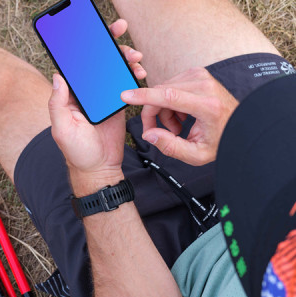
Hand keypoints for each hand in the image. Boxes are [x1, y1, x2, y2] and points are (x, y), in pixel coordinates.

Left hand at [48, 19, 145, 194]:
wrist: (99, 169)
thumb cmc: (77, 152)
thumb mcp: (63, 129)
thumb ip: (58, 104)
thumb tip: (58, 78)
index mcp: (70, 96)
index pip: (76, 65)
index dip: (83, 46)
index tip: (94, 33)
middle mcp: (86, 93)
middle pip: (96, 62)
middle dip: (108, 44)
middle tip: (119, 30)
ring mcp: (102, 97)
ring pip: (112, 70)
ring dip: (123, 58)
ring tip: (135, 56)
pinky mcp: (117, 103)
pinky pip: (125, 83)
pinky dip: (132, 74)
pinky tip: (138, 71)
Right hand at [121, 67, 237, 165]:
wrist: (239, 125)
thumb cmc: (219, 140)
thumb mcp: (196, 155)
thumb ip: (170, 147)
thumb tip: (148, 134)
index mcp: (207, 105)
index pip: (169, 96)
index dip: (144, 96)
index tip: (125, 96)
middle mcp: (205, 86)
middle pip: (161, 94)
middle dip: (152, 114)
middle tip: (158, 132)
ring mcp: (201, 76)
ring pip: (162, 90)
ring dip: (163, 110)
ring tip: (178, 125)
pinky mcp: (197, 73)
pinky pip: (169, 86)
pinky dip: (169, 102)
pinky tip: (182, 114)